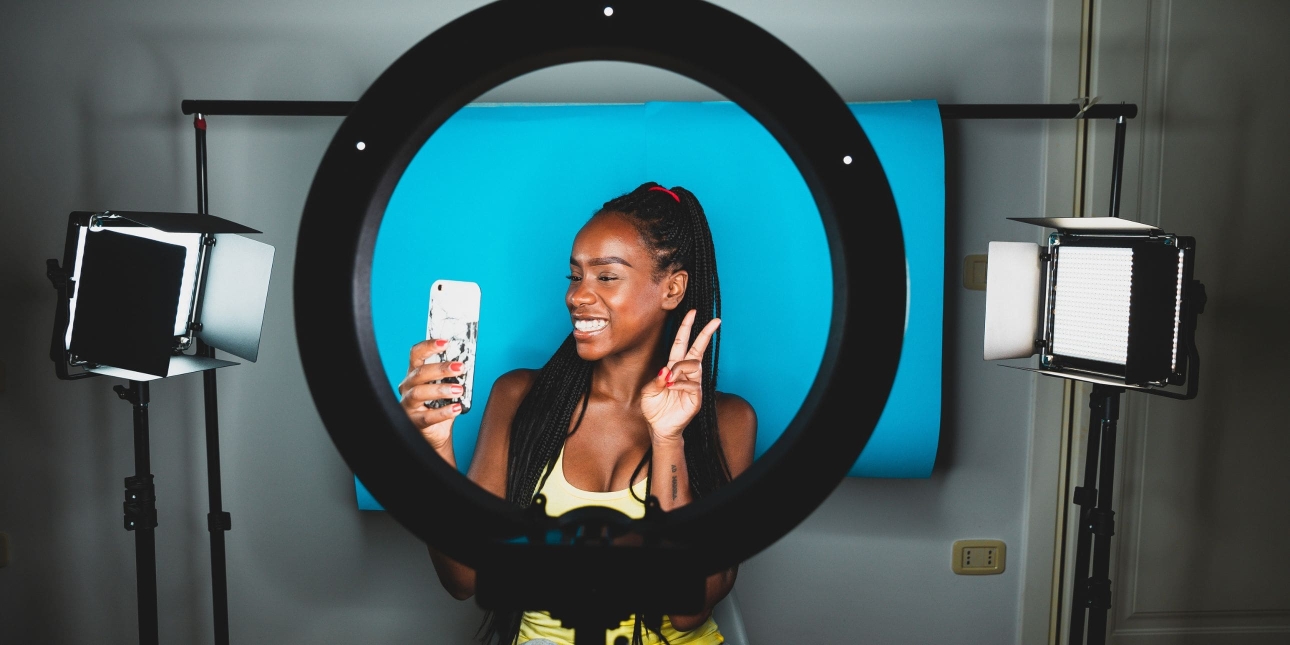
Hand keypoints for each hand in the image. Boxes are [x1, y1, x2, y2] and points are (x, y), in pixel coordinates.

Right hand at [400, 339, 466, 450]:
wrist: (435, 433)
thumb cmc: (439, 406)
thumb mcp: (445, 387)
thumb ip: (452, 376)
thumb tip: (467, 362)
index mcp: (415, 374)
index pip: (416, 355)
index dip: (428, 346)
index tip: (445, 342)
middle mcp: (408, 387)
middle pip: (419, 373)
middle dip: (440, 368)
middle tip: (460, 367)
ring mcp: (408, 405)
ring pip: (419, 393)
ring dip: (441, 389)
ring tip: (459, 390)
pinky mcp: (413, 422)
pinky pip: (427, 417)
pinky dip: (443, 412)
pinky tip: (456, 408)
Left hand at [641, 310, 720, 442]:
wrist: (659, 428)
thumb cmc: (654, 409)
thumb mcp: (648, 392)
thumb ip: (655, 380)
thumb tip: (666, 371)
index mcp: (673, 368)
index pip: (681, 344)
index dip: (686, 328)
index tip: (693, 313)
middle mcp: (685, 374)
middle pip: (697, 349)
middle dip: (705, 334)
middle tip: (716, 320)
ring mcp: (693, 384)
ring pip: (693, 365)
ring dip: (678, 369)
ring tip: (667, 381)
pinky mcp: (697, 397)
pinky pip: (691, 383)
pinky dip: (679, 383)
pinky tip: (671, 388)